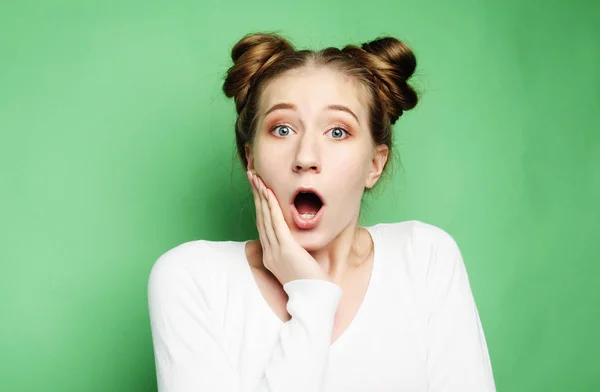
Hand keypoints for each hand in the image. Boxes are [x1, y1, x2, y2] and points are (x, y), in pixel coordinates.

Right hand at [247, 170, 328, 285]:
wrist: (313, 300)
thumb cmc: (310, 284)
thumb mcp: (298, 264)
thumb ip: (293, 251)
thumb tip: (295, 239)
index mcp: (270, 255)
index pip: (262, 224)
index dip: (259, 205)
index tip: (257, 188)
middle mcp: (269, 251)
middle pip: (260, 217)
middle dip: (256, 194)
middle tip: (252, 175)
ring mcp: (275, 250)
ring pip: (266, 217)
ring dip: (261, 195)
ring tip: (257, 178)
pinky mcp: (286, 249)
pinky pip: (277, 223)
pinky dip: (272, 206)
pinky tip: (269, 193)